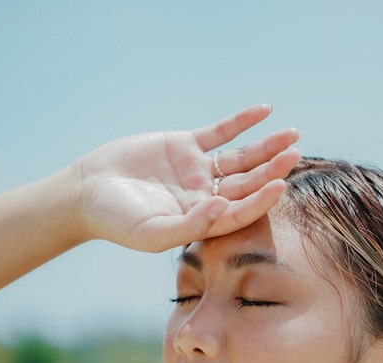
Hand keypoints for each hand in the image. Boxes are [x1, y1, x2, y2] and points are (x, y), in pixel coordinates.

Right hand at [71, 105, 300, 251]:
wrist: (87, 192)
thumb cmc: (117, 220)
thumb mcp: (152, 232)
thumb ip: (189, 224)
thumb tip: (223, 205)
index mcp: (202, 221)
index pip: (240, 212)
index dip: (261, 200)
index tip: (281, 185)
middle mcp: (206, 197)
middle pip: (247, 183)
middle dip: (271, 170)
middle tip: (294, 155)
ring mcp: (198, 171)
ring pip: (240, 158)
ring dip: (265, 146)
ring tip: (291, 135)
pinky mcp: (186, 146)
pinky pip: (220, 132)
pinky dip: (241, 122)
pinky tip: (264, 111)